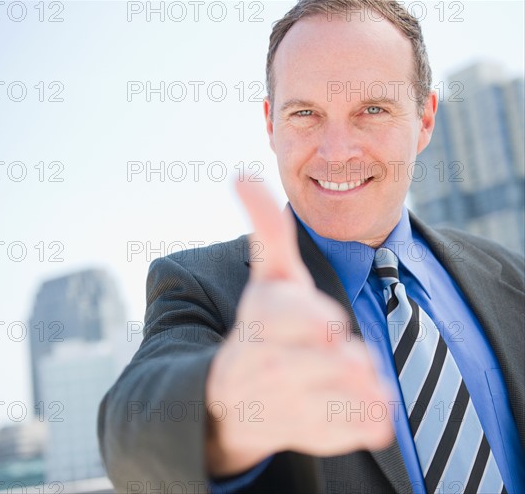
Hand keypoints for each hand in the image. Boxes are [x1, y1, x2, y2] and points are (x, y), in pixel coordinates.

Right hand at [205, 180, 393, 476]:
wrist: (234, 392)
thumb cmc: (263, 323)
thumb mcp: (269, 275)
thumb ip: (266, 227)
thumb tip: (242, 174)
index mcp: (259, 319)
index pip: (289, 319)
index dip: (314, 322)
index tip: (330, 325)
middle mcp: (263, 362)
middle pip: (318, 364)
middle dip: (342, 362)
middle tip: (355, 360)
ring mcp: (282, 402)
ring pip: (334, 400)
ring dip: (358, 395)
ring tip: (369, 389)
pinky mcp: (301, 432)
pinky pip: (340, 430)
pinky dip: (360, 425)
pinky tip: (372, 417)